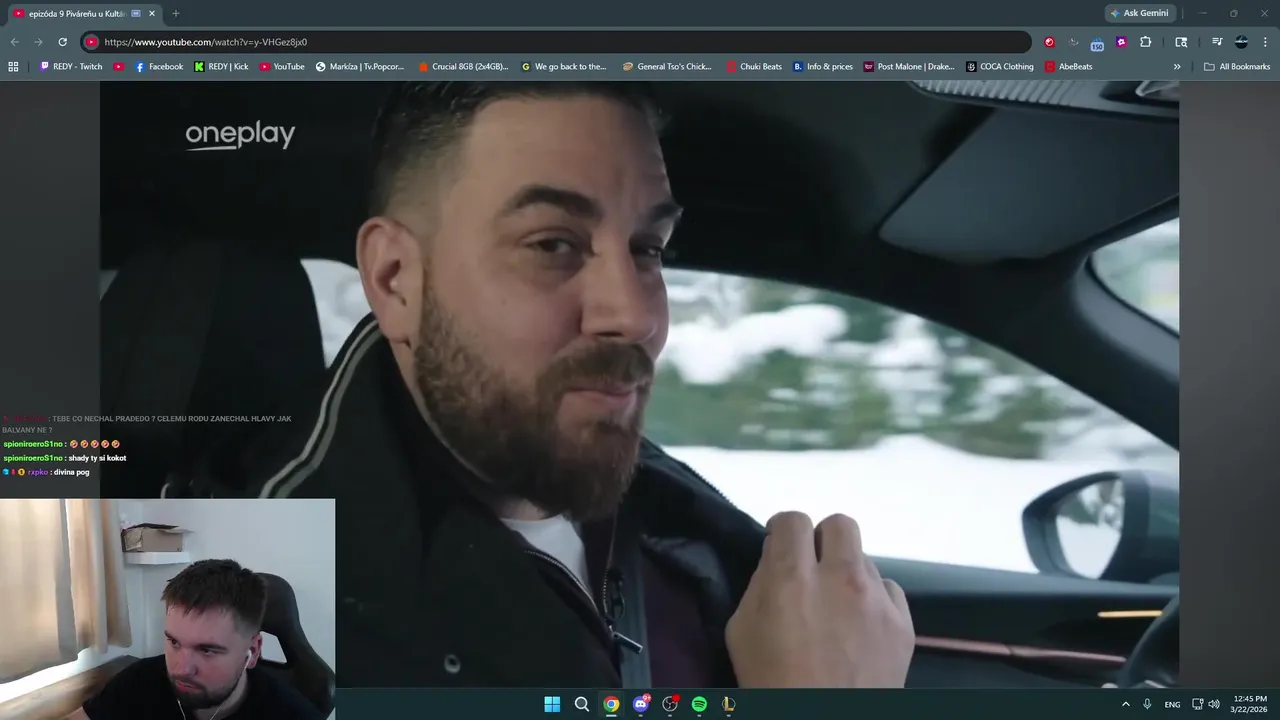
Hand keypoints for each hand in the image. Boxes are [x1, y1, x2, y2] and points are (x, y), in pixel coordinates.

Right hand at [726, 511, 914, 687]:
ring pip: (864, 560)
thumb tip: (778, 560)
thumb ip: (760, 585)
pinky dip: (873, 602)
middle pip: (840, 525)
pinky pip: (889, 591)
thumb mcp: (742, 630)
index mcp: (792, 578)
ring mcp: (876, 601)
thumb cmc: (772, 683)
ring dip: (847, 576)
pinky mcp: (903, 624)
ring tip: (837, 611)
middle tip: (813, 568)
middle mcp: (839, 579)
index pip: (793, 520)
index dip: (783, 531)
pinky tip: (860, 628)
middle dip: (822, 540)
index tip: (781, 547)